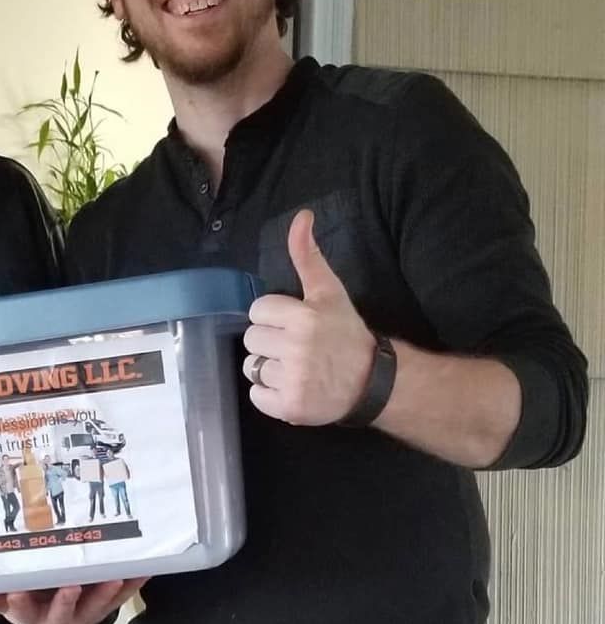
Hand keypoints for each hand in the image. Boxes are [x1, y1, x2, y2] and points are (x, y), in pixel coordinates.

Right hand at [0, 578, 146, 623]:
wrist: (59, 611)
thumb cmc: (31, 601)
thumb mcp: (6, 601)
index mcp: (34, 616)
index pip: (24, 611)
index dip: (21, 602)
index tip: (16, 591)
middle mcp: (62, 618)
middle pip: (65, 612)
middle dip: (69, 599)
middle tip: (72, 584)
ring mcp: (87, 612)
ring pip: (98, 605)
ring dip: (108, 593)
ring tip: (115, 578)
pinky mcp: (108, 603)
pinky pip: (122, 595)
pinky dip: (133, 583)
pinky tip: (145, 568)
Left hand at [243, 209, 374, 424]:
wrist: (372, 382)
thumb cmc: (346, 334)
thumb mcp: (330, 292)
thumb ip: (308, 256)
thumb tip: (301, 216)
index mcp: (304, 316)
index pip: (257, 310)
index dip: (274, 318)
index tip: (295, 326)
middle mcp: (297, 347)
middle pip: (251, 339)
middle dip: (269, 343)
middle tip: (296, 349)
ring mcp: (293, 379)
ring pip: (252, 367)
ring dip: (268, 369)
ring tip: (295, 369)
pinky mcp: (289, 406)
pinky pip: (256, 396)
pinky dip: (269, 395)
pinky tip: (292, 388)